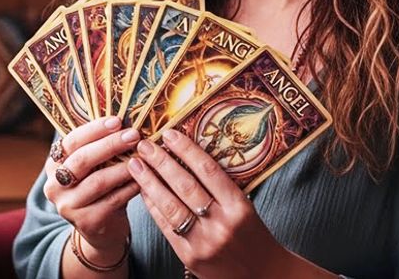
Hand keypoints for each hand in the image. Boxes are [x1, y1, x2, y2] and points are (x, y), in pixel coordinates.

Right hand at [44, 116, 140, 251]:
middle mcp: (54, 185)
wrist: (101, 229)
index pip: (71, 141)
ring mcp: (68, 206)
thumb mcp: (94, 167)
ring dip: (123, 166)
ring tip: (143, 157)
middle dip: (110, 145)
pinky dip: (130, 187)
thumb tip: (125, 118)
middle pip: (82, 160)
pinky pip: (113, 200)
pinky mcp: (86, 222)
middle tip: (134, 135)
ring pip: (98, 181)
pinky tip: (143, 179)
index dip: (94, 129)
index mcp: (53, 165)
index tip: (118, 121)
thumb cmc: (100, 188)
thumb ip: (100, 146)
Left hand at [128, 129, 333, 278]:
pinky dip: (153, 207)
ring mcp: (204, 242)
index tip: (169, 134)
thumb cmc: (252, 236)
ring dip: (150, 183)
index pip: (209, 171)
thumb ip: (221, 188)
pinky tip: (143, 191)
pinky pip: (166, 227)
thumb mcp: (245, 209)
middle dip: (161, 162)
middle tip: (144, 144)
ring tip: (136, 165)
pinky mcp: (190, 257)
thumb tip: (187, 156)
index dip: (187, 150)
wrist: (262, 276)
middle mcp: (221, 224)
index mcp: (239, 207)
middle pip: (186, 186)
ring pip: (171, 206)